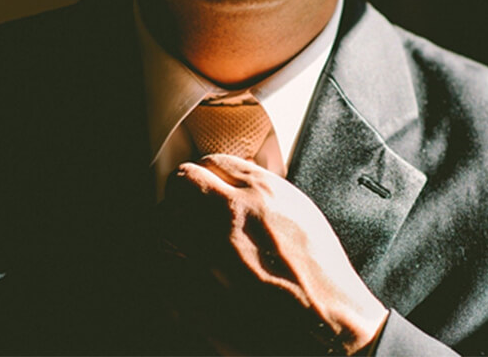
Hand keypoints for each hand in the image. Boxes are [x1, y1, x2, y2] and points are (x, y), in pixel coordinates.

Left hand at [160, 154, 388, 354]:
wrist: (326, 324)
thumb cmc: (321, 276)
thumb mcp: (301, 215)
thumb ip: (263, 194)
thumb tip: (234, 184)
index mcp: (261, 192)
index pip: (212, 162)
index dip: (208, 175)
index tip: (206, 185)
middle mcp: (229, 214)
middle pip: (181, 184)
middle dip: (183, 194)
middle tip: (189, 208)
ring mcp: (205, 251)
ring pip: (164, 221)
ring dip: (173, 228)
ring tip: (188, 243)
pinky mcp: (190, 288)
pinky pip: (162, 263)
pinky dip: (170, 265)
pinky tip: (188, 273)